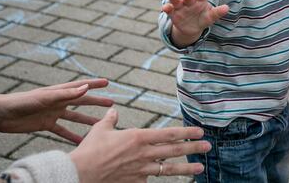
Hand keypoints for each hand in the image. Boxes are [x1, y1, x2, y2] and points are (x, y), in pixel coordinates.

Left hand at [0, 78, 114, 143]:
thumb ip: (65, 94)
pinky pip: (62, 131)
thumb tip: (86, 88)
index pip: (80, 86)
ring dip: (87, 121)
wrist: (1, 115)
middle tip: (111, 104)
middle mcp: (57, 101)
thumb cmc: (21, 102)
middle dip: (95, 102)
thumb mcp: (45, 98)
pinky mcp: (45, 125)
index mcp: (58, 92)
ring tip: (100, 125)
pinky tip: (80, 141)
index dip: (93, 84)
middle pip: (81, 102)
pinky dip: (71, 136)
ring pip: (74, 118)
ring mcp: (52, 113)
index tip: (107, 83)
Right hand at [70, 108, 209, 182]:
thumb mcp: (101, 129)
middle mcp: (143, 153)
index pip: (168, 134)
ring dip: (186, 168)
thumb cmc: (89, 150)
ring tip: (201, 168)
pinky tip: (173, 181)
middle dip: (193, 147)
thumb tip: (113, 111)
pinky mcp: (135, 181)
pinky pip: (152, 179)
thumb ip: (111, 120)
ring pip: (168, 168)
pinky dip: (161, 179)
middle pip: (174, 150)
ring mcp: (141, 169)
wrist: (80, 173)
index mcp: (138, 137)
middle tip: (208, 146)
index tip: (199, 131)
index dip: (186, 132)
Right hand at [162, 0, 229, 47]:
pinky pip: (169, 10)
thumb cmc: (204, 17)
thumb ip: (217, 12)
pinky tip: (165, 7)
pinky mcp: (173, 14)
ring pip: (176, 0)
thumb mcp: (211, 16)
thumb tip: (227, 8)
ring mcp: (180, 7)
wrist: (192, 26)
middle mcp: (189, 2)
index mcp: (200, 0)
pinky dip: (167, 8)